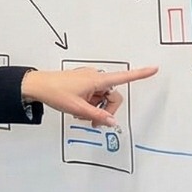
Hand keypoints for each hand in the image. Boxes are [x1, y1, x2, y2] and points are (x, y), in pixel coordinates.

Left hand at [21, 65, 157, 126]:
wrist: (37, 86)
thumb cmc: (55, 92)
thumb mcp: (78, 109)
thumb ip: (98, 115)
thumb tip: (112, 122)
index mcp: (97, 80)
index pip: (123, 77)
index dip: (140, 74)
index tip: (154, 69)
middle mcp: (95, 77)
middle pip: (112, 95)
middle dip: (107, 110)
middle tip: (94, 122)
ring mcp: (88, 80)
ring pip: (102, 97)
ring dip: (96, 108)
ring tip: (81, 115)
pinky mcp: (82, 83)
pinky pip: (93, 95)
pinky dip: (90, 104)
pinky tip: (78, 109)